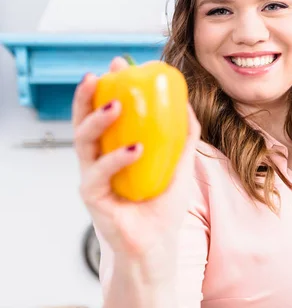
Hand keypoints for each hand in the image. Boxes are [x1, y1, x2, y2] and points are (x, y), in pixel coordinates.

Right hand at [73, 56, 200, 259]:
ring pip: (82, 142)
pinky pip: (98, 173)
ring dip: (97, 121)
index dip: (107, 88)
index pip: (104, 113)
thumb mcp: (179, 165)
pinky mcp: (92, 197)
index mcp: (114, 149)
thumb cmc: (163, 207)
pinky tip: (135, 148)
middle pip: (84, 121)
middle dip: (90, 95)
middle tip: (103, 75)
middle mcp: (98, 160)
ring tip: (117, 106)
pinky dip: (116, 159)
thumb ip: (183, 137)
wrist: (157, 246)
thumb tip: (188, 104)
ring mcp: (92, 177)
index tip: (118, 65)